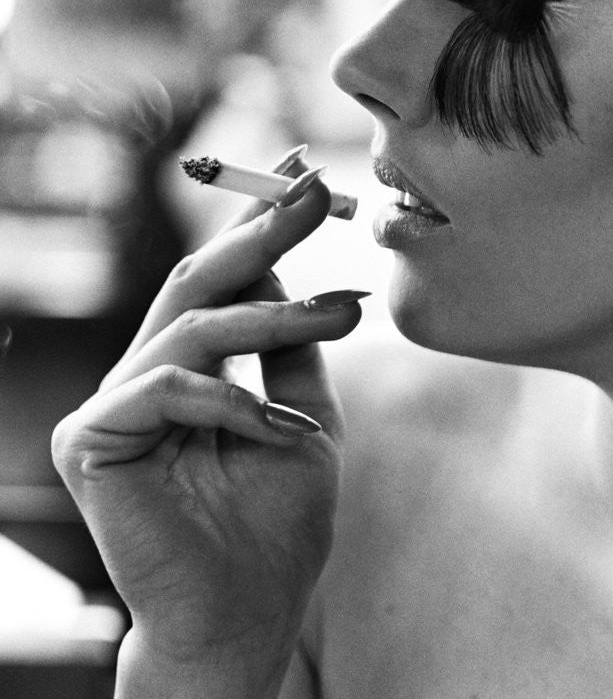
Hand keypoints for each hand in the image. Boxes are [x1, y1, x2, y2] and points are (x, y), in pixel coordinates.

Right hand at [51, 161, 362, 696]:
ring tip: (343, 313)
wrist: (248, 616)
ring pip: (195, 323)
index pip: (223, 280)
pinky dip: (231, 397)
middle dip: (263, 229)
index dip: (260, 222)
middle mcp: (150, 375)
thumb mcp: (305, 415)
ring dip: (277, 311)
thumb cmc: (277, 523)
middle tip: (320, 190)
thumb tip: (296, 270)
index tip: (307, 174)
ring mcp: (115, 406)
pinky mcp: (92, 442)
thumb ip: (291, 349)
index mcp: (194, 366)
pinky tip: (275, 425)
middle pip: (200, 279)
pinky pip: (167, 386)